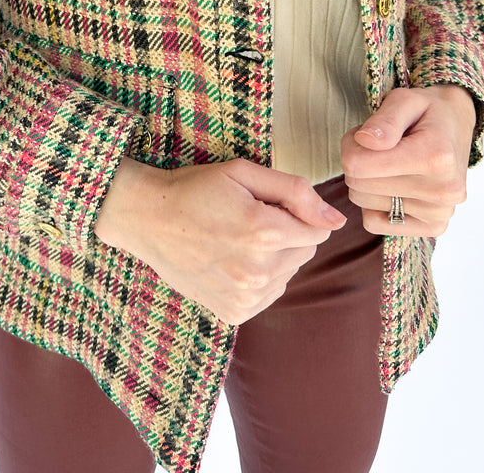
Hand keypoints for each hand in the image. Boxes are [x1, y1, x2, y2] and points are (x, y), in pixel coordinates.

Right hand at [94, 157, 346, 324]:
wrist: (147, 219)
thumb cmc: (194, 189)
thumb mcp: (242, 172)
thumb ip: (295, 191)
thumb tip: (336, 220)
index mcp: (263, 231)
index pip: (318, 228)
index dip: (296, 212)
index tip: (264, 203)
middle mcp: (258, 271)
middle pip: (306, 252)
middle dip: (287, 233)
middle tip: (246, 218)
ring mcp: (245, 297)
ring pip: (289, 273)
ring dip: (273, 256)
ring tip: (235, 239)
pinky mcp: (234, 313)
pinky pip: (269, 293)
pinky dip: (259, 277)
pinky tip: (230, 260)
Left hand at [340, 84, 475, 236]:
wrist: (457, 126)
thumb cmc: (427, 112)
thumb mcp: (406, 99)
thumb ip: (385, 119)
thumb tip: (365, 141)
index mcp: (436, 157)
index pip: (358, 164)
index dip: (351, 144)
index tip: (365, 134)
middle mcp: (443, 191)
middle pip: (358, 185)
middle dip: (358, 161)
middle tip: (376, 146)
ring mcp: (440, 213)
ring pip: (362, 203)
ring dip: (366, 181)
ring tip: (387, 162)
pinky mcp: (433, 227)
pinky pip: (374, 223)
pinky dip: (374, 204)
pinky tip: (391, 185)